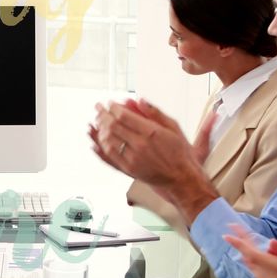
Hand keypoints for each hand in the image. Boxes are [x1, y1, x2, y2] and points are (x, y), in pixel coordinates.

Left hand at [90, 98, 218, 221]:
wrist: (181, 178)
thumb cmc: (180, 152)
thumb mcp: (173, 127)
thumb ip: (155, 112)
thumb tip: (139, 99)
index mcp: (151, 133)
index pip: (123, 116)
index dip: (113, 107)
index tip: (109, 103)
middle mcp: (140, 146)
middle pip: (113, 126)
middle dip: (102, 115)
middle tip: (98, 108)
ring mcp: (132, 159)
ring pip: (108, 141)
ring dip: (99, 129)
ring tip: (96, 121)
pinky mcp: (128, 170)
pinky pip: (108, 157)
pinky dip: (99, 148)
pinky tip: (94, 141)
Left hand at [223, 218, 276, 277]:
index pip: (254, 254)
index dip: (239, 243)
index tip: (227, 234)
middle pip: (252, 261)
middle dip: (243, 246)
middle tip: (237, 235)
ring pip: (256, 272)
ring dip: (250, 259)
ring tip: (244, 249)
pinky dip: (257, 270)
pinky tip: (258, 269)